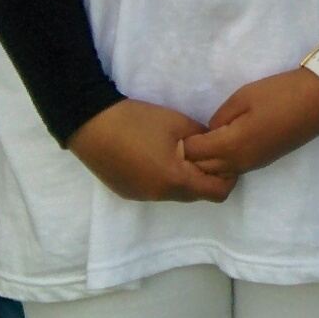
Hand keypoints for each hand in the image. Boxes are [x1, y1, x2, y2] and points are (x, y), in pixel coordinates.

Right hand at [67, 99, 235, 203]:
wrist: (91, 124)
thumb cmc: (138, 121)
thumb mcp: (179, 124)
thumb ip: (203, 139)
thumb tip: (214, 147)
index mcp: (175, 180)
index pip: (216, 192)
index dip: (228, 178)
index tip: (226, 158)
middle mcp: (159, 195)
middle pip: (196, 194)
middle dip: (206, 177)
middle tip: (205, 152)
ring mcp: (141, 196)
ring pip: (175, 194)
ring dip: (184, 178)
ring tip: (178, 152)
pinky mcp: (127, 192)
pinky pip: (156, 191)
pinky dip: (164, 179)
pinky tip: (154, 156)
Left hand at [182, 69, 318, 180]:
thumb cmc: (280, 93)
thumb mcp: (243, 97)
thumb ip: (219, 118)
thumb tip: (211, 132)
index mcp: (232, 145)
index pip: (193, 153)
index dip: (183, 142)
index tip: (179, 130)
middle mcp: (240, 162)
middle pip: (202, 169)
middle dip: (190, 157)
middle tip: (187, 137)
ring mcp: (253, 165)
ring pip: (218, 173)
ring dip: (206, 162)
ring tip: (204, 141)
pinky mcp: (263, 162)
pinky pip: (233, 169)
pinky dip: (221, 163)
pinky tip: (223, 145)